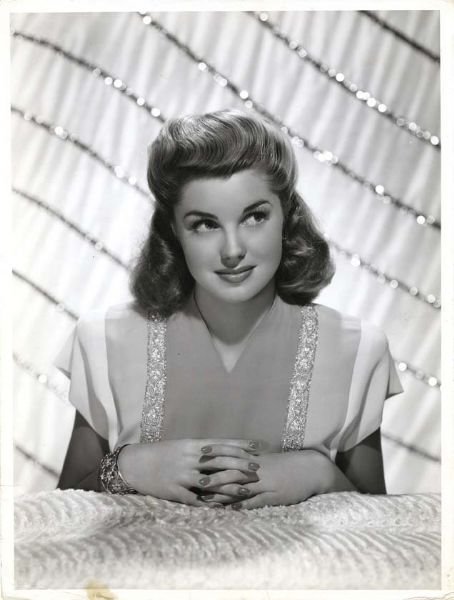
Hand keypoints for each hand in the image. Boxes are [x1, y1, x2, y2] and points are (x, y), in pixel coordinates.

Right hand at [117, 439, 263, 505]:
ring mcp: (182, 475)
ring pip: (211, 481)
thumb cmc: (160, 454)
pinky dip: (209, 504)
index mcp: (191, 445)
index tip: (256, 446)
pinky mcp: (174, 491)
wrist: (134, 464)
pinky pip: (194, 499)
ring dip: (230, 486)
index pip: (220, 443)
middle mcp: (189, 459)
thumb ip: (200, 449)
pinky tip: (222, 509)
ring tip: (247, 489)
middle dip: (240, 464)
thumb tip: (221, 448)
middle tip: (257, 467)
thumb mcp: (181, 446)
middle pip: (219, 461)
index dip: (239, 445)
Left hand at [210, 450, 332, 508]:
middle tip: (195, 480)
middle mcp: (257, 470)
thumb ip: (250, 460)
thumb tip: (232, 460)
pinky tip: (231, 511)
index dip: (216, 452)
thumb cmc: (287, 465)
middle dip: (213, 476)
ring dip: (223, 493)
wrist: (311, 469)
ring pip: (240, 487)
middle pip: (231, 471)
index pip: (232, 453)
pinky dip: (243, 506)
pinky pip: (256, 502)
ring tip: (207, 500)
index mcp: (255, 459)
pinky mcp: (274, 496)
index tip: (199, 452)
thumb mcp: (267, 460)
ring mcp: (265, 483)